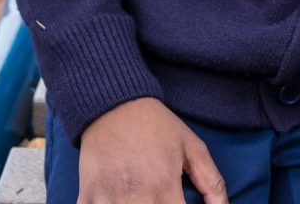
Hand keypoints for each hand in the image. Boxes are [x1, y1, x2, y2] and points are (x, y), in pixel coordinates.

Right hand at [77, 97, 227, 203]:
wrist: (114, 106)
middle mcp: (136, 200)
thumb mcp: (193, 148)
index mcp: (164, 189)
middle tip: (162, 198)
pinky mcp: (87, 199)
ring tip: (145, 198)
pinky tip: (119, 199)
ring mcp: (108, 201)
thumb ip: (212, 183)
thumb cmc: (157, 127)